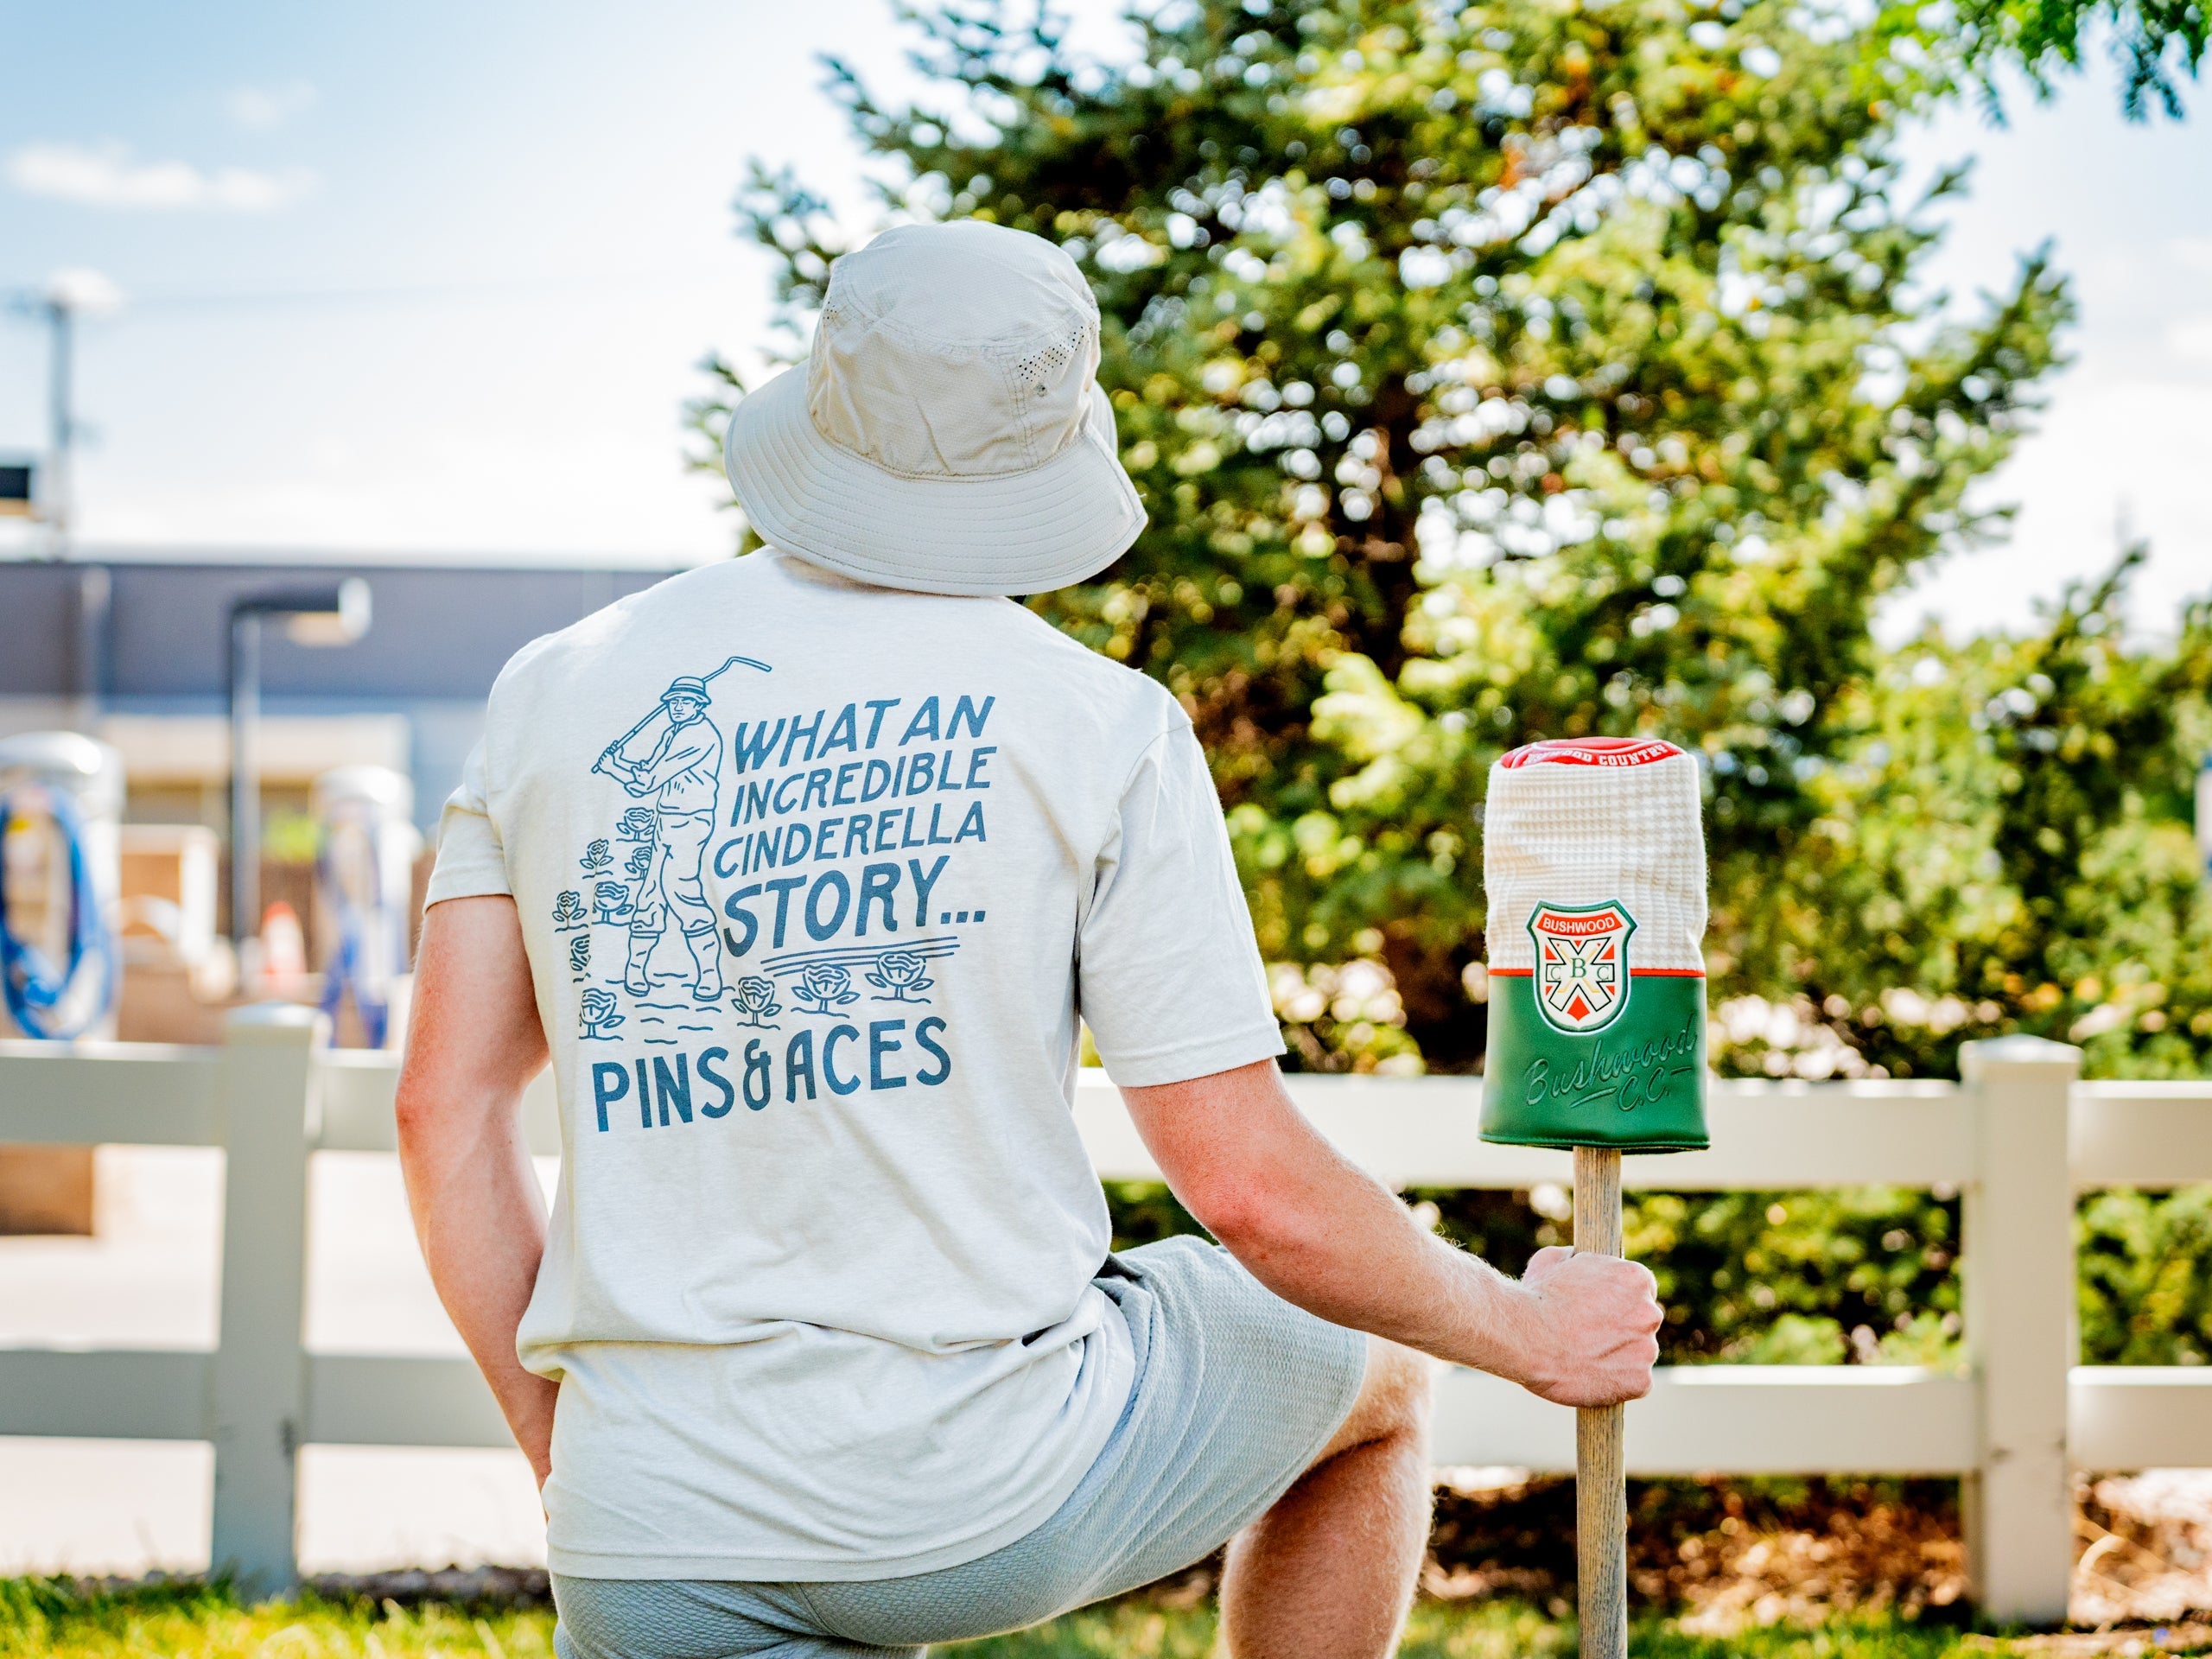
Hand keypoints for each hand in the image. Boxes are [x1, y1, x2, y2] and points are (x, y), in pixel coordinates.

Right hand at [1508, 1245, 1661, 1407]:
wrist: (1524, 1337)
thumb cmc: (1535, 1297)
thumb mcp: (1552, 1261)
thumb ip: (1573, 1258)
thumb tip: (1573, 1255)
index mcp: (1635, 1278)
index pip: (1639, 1289)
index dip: (1618, 1300)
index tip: (1602, 1310)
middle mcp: (1649, 1312)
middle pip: (1642, 1322)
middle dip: (1622, 1328)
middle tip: (1590, 1336)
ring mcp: (1647, 1349)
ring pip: (1639, 1354)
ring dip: (1619, 1356)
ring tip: (1585, 1358)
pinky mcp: (1639, 1381)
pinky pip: (1635, 1383)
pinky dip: (1617, 1383)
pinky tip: (1591, 1376)